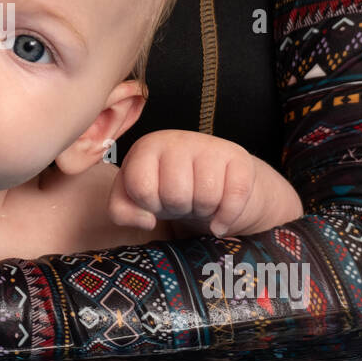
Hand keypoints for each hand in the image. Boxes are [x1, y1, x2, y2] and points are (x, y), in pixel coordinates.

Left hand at [107, 129, 295, 237]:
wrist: (213, 183)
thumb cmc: (166, 190)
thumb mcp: (134, 200)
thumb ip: (122, 211)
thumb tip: (147, 220)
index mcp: (147, 147)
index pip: (141, 187)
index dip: (149, 205)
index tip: (155, 201)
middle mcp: (177, 140)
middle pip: (176, 195)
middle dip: (178, 209)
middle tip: (181, 202)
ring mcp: (210, 146)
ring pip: (206, 197)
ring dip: (202, 211)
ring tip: (198, 202)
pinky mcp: (239, 158)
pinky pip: (235, 197)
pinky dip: (226, 218)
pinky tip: (218, 220)